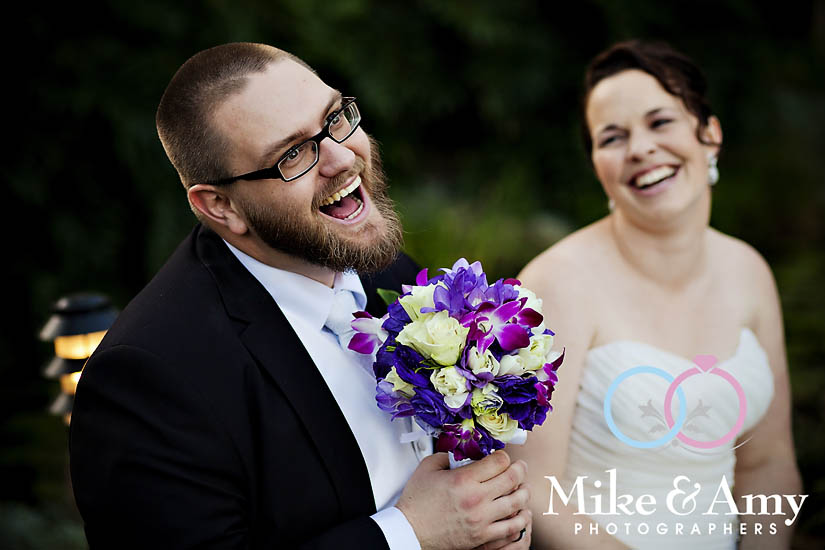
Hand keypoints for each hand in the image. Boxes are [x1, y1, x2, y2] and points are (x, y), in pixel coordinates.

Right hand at [396, 451, 529, 549]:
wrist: (410, 532)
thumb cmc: (417, 503)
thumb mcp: (428, 468)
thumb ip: (447, 455)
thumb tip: (462, 452)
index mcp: (463, 480)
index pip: (498, 462)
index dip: (504, 456)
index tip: (502, 457)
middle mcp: (476, 499)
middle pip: (512, 479)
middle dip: (520, 470)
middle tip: (521, 468)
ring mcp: (481, 520)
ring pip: (517, 503)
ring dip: (524, 493)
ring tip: (524, 489)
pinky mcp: (482, 536)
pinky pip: (511, 528)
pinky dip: (520, 519)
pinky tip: (521, 513)